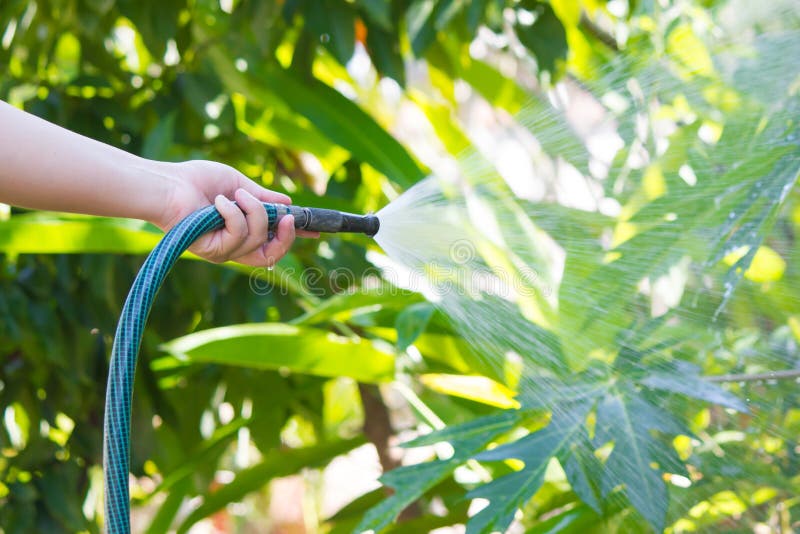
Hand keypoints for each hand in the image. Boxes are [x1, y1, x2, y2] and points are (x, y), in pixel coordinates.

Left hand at [154, 160, 317, 265]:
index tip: (316, 231)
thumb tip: (288, 203)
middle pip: (272, 255)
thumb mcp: (239, 185)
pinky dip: (233, 213)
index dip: (295, 237)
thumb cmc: (196, 181)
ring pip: (258, 239)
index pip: (273, 241)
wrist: (167, 185)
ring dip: (253, 211)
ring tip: (235, 194)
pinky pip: (238, 234)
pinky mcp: (212, 251)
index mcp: (241, 232)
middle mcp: (233, 247)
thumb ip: (263, 198)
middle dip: (286, 237)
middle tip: (289, 217)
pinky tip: (218, 202)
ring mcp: (223, 252)